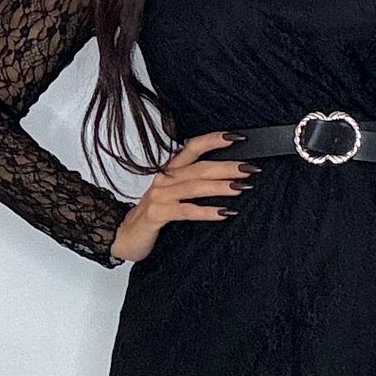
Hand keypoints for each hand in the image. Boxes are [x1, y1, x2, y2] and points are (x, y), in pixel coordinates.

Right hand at [109, 129, 257, 264]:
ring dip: (220, 186)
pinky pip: (185, 210)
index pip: (192, 147)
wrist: (125, 236)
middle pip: (199, 168)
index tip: (236, 138)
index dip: (213, 140)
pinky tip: (223, 212)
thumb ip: (194, 184)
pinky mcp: (157, 214)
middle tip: (249, 169)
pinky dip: (206, 211)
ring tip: (241, 187)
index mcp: (170, 171)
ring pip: (194, 187)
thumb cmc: (154, 215)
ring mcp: (159, 196)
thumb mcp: (174, 195)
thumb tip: (228, 178)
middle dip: (227, 167)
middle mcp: (164, 179)